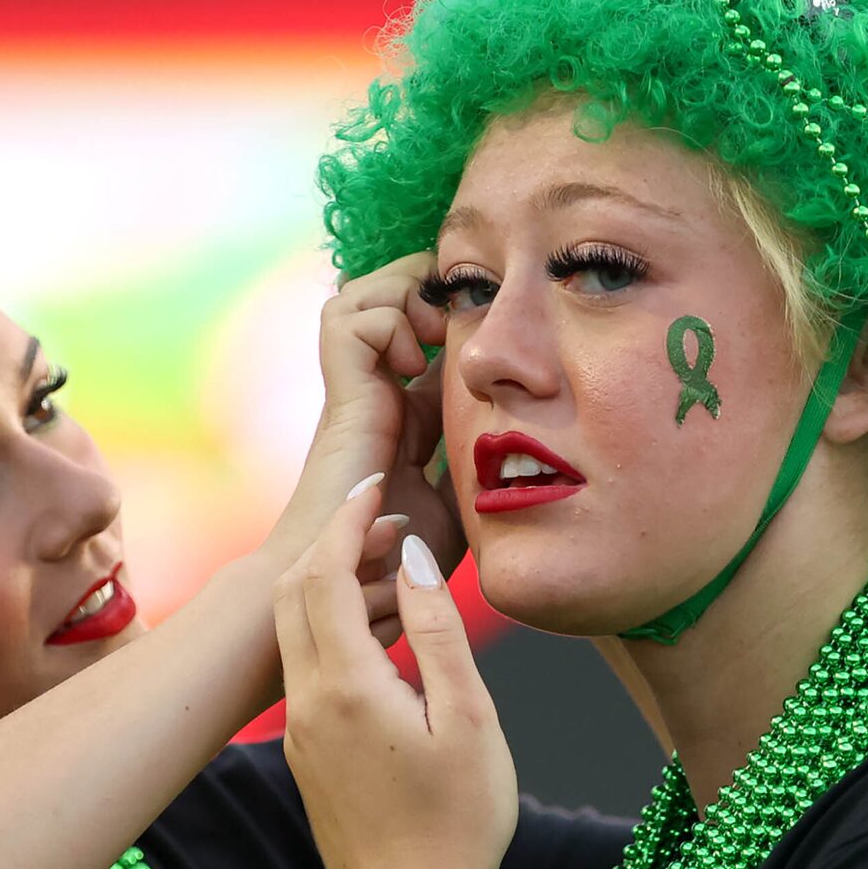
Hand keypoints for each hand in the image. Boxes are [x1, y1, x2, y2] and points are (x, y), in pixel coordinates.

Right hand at [260, 255, 461, 588]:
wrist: (347, 583)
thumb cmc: (397, 558)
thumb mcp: (462, 502)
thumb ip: (482, 468)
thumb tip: (526, 445)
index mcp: (411, 412)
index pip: (429, 332)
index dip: (458, 312)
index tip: (493, 324)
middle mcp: (380, 391)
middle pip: (389, 295)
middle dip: (426, 285)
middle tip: (460, 315)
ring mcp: (356, 391)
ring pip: (360, 294)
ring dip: (401, 294)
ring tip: (431, 332)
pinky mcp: (341, 397)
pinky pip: (345, 319)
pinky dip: (384, 322)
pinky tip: (411, 363)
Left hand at [275, 483, 516, 868]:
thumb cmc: (458, 824)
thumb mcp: (468, 718)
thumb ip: (438, 629)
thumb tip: (412, 556)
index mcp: (344, 686)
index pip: (322, 573)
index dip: (346, 520)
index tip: (377, 487)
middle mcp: (305, 704)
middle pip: (291, 595)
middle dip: (333, 546)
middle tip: (389, 522)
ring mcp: (300, 734)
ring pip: (297, 636)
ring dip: (335, 591)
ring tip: (399, 574)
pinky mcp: (308, 758)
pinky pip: (309, 674)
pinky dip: (338, 635)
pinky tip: (390, 641)